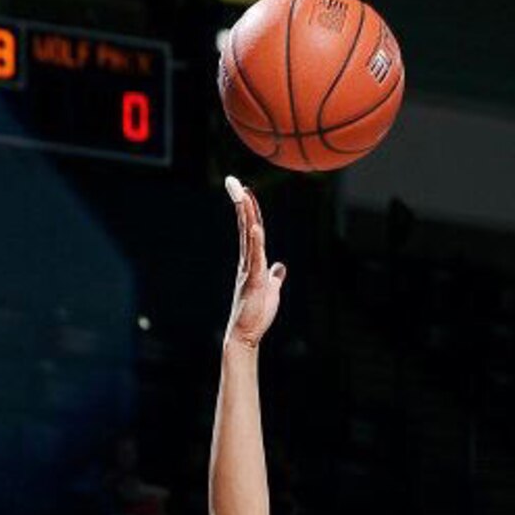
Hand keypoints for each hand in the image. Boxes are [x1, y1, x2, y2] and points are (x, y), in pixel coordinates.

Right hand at [224, 176, 285, 348]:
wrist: (246, 333)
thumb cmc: (257, 313)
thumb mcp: (271, 289)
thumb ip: (274, 275)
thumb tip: (280, 266)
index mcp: (252, 261)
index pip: (251, 230)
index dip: (250, 210)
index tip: (245, 190)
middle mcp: (247, 261)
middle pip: (245, 226)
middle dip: (241, 203)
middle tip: (233, 181)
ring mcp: (248, 269)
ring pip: (248, 237)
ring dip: (246, 215)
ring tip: (242, 194)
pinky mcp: (252, 280)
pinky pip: (254, 257)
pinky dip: (255, 241)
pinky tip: (254, 225)